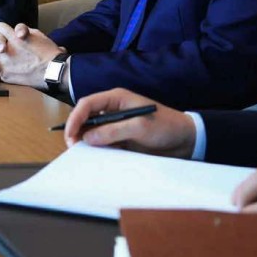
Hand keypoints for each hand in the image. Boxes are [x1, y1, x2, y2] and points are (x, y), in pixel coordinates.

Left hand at [0, 22, 58, 85]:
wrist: (53, 71)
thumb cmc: (49, 52)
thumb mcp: (37, 34)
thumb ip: (23, 31)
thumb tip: (17, 33)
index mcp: (13, 36)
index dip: (3, 31)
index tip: (9, 36)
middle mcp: (6, 49)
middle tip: (0, 51)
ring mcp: (4, 63)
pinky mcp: (6, 75)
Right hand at [62, 88, 196, 157]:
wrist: (186, 140)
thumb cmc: (166, 127)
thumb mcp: (140, 127)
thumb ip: (113, 131)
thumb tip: (88, 137)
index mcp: (116, 99)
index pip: (87, 104)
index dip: (75, 118)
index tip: (70, 135)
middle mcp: (113, 110)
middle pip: (86, 118)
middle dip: (77, 131)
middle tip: (73, 147)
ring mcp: (116, 125)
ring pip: (92, 132)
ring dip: (86, 141)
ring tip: (81, 154)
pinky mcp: (120, 139)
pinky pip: (102, 143)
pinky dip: (96, 149)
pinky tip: (94, 157)